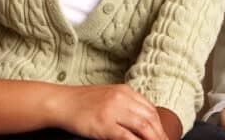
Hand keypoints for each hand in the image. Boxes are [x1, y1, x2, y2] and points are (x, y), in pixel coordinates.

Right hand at [48, 84, 167, 139]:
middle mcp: (121, 98)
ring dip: (154, 139)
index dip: (160, 124)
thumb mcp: (107, 96)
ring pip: (144, 127)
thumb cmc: (82, 102)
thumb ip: (124, 104)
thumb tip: (141, 120)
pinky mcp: (104, 124)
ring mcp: (113, 111)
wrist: (61, 102)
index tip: (162, 135)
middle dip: (160, 134)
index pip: (150, 108)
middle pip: (151, 118)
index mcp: (124, 91)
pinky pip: (127, 136)